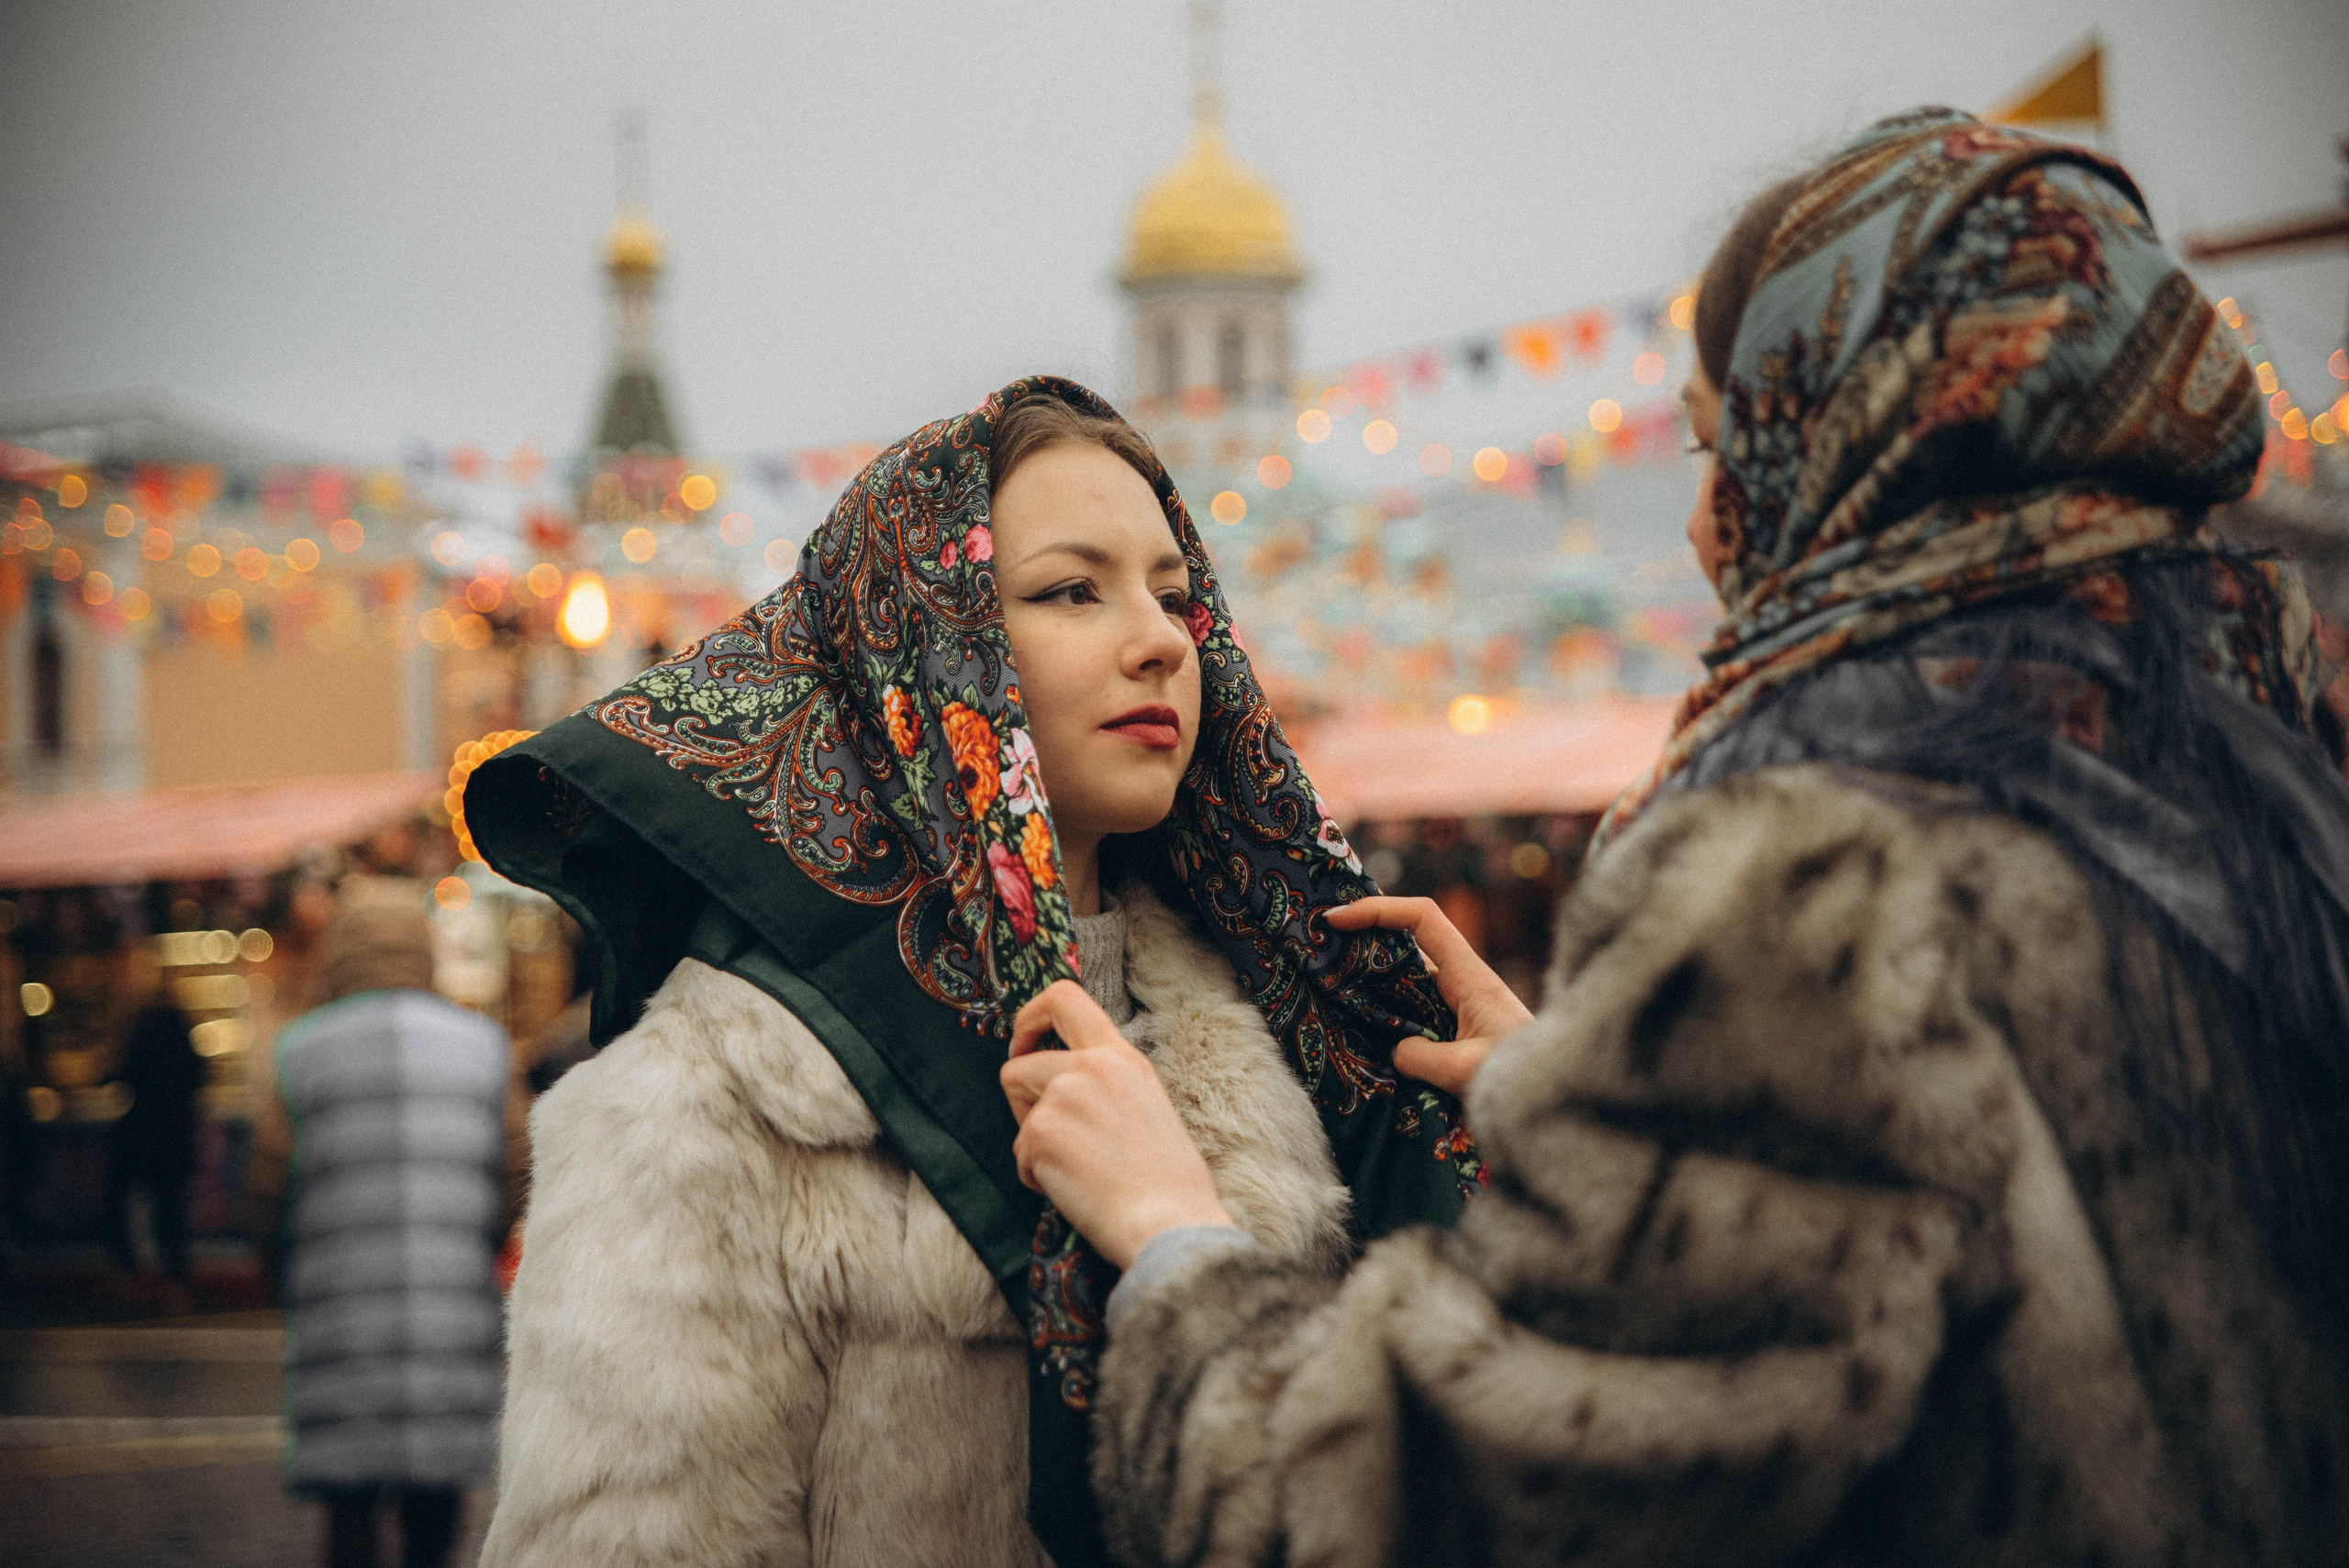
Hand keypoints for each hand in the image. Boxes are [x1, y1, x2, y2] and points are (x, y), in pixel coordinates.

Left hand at [1000, 980, 1234, 1269]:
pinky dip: (1038, 1178)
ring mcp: (1063, 1097)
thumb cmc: (1166, 1181)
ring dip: (1036, 1145)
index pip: (1063, 996)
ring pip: (1019, 1117)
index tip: (1023, 1045)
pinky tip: (1076, 1191)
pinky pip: (1020, 1156)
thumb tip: (1060, 1086)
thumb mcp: (1146, 1105)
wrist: (1170, 1223)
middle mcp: (1090, 1067)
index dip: (1029, 1017)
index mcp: (1121, 1057)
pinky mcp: (1041, 1133)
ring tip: (1079, 1170)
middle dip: (1024, 1105)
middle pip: (1018, 1067)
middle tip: (1057, 1139)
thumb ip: (1105, 1083)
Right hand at [1324, 896, 1532, 1095]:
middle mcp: (1465, 983)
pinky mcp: (1459, 1032)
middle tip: (1320, 950)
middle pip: (1408, 942)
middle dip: (1365, 939)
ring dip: (1372, 982)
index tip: (1338, 921)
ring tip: (1330, 993)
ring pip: (1408, 980)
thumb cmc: (1526, 1080)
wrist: (1563, 1099)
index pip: (1423, 918)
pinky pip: (1415, 1012)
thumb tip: (1397, 1050)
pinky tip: (1365, 1034)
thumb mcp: (1468, 1072)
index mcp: (1472, 976)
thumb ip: (1423, 1058)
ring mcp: (1461, 1007)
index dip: (1380, 909)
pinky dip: (1388, 1014)